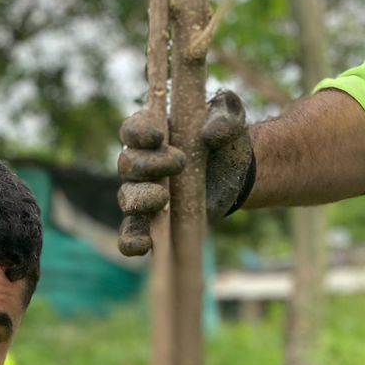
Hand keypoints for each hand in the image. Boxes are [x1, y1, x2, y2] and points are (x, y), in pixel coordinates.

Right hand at [116, 89, 256, 255]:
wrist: (237, 176)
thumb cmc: (225, 141)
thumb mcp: (230, 120)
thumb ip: (223, 118)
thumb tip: (210, 134)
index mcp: (151, 134)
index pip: (132, 130)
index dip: (138, 132)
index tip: (158, 136)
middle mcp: (140, 165)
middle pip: (127, 164)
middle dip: (149, 165)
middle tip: (179, 164)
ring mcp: (142, 196)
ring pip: (127, 198)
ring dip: (141, 199)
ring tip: (163, 199)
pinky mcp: (151, 223)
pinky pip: (131, 234)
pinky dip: (132, 240)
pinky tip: (143, 245)